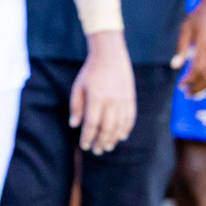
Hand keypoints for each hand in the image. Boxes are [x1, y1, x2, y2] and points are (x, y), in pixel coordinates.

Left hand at [69, 29, 134, 154]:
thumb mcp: (78, 86)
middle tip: (96, 150)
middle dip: (101, 141)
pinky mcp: (131, 98)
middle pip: (107, 127)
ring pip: (120, 125)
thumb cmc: (90, 71)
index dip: (88, 136)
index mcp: (96, 97)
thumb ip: (76, 106)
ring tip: (107, 147)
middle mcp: (112, 101)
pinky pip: (130, 118)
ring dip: (113, 138)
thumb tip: (74, 125)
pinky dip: (126, 129)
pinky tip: (121, 137)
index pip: (91, 123)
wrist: (110, 55)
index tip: (84, 146)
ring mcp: (124, 100)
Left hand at [173, 0, 205, 94]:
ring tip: (196, 91)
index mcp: (205, 43)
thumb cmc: (199, 16)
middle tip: (187, 94)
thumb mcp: (185, 29)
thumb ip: (181, 49)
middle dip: (198, 86)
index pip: (197, 68)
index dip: (189, 80)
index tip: (181, 86)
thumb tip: (175, 67)